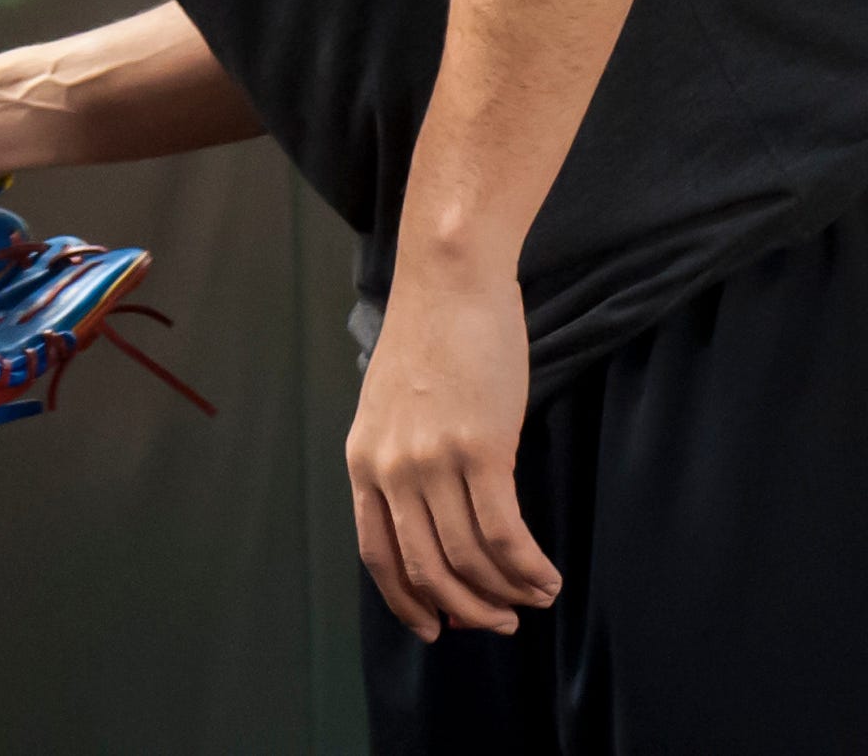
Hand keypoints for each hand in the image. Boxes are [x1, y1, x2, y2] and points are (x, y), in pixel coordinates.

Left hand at [347, 264, 559, 640]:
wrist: (449, 282)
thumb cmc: (430, 340)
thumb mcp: (390, 406)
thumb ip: (399, 459)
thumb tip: (429, 517)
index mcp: (362, 461)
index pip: (377, 553)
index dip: (408, 600)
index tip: (436, 628)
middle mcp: (390, 468)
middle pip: (426, 568)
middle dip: (467, 609)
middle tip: (502, 622)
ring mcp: (433, 460)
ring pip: (469, 559)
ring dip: (507, 593)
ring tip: (536, 598)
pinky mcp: (480, 448)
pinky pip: (505, 534)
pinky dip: (529, 568)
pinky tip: (548, 577)